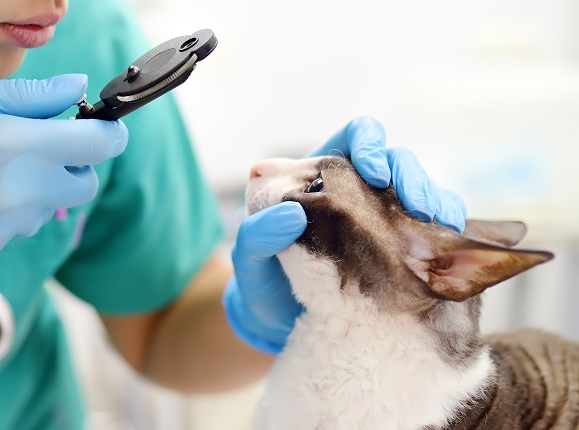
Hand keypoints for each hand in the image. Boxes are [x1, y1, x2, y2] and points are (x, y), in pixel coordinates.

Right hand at [0, 74, 127, 275]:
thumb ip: (27, 95)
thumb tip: (77, 89)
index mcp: (9, 144)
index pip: (95, 145)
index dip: (110, 134)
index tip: (108, 130)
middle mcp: (13, 193)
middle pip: (85, 185)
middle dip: (76, 165)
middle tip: (44, 149)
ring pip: (50, 210)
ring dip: (37, 190)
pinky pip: (16, 232)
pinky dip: (6, 215)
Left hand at [223, 117, 466, 353]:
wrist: (277, 325)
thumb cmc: (260, 282)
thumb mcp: (248, 260)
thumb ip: (257, 235)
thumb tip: (292, 213)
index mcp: (321, 177)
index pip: (354, 138)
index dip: (369, 145)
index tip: (373, 174)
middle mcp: (356, 192)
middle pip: (396, 162)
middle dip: (410, 176)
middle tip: (416, 205)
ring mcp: (381, 221)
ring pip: (420, 193)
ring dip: (435, 201)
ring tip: (438, 222)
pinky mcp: (399, 252)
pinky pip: (431, 231)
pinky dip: (445, 231)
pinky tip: (448, 243)